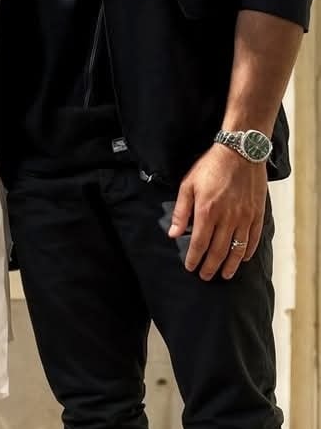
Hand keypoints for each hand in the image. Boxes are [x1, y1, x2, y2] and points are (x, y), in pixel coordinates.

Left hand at [168, 144, 266, 279]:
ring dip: (230, 265)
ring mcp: (244, 217)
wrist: (240, 152)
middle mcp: (226, 218)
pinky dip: (247, 251)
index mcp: (207, 212)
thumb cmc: (211, 166)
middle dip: (210, 266)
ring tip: (225, 275)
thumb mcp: (188, 185)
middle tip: (206, 276)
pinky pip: (253, 238)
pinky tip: (242, 258)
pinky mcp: (256, 214)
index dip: (194, 258)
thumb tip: (173, 234)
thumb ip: (181, 211)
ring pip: (236, 249)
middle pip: (218, 251)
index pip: (199, 243)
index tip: (190, 268)